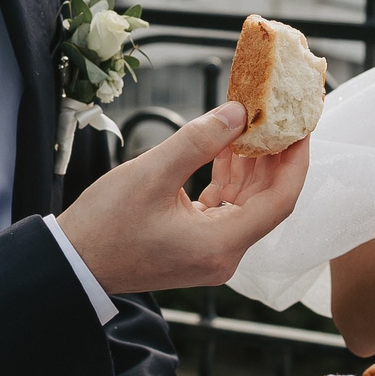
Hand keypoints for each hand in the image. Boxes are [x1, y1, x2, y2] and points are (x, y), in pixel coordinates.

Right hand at [55, 102, 310, 294]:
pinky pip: (225, 209)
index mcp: (220, 245)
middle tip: (279, 116)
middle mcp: (223, 256)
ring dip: (249, 165)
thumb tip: (238, 113)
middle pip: (266, 201)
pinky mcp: (196, 248)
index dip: (295, 161)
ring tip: (251, 123)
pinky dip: (228, 178)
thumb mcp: (151, 174)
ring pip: (245, 203)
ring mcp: (210, 254)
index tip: (301, 127)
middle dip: (274, 158)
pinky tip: (225, 147)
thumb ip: (199, 141)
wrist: (72, 262)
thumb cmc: (104, 225)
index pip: (279, 201)